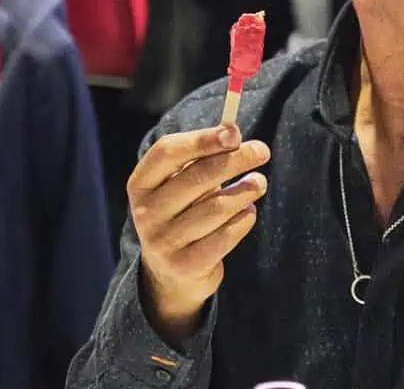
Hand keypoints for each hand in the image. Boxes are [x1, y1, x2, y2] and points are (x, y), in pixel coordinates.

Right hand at [128, 123, 270, 346]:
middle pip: (198, 176)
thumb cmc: (186, 210)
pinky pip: (227, 235)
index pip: (167, 152)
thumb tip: (232, 130)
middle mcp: (145, 212)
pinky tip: (247, 213)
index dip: (202, 139)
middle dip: (237, 159)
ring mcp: (162, 242)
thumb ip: (204, 155)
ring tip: (258, 184)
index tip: (234, 132)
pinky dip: (244, 219)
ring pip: (217, 207)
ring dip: (246, 190)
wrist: (173, 272)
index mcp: (141, 184)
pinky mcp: (185, 265)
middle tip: (262, 151)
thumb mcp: (184, 182)